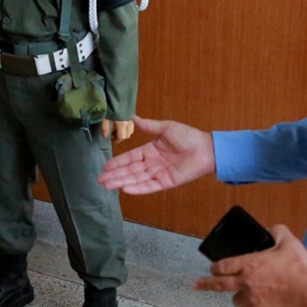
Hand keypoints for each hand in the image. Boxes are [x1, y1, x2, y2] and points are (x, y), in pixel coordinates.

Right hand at [98, 116, 214, 193]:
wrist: (206, 148)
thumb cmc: (188, 136)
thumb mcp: (165, 128)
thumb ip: (148, 125)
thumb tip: (133, 117)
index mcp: (150, 150)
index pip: (130, 158)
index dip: (117, 163)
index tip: (105, 167)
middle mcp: (152, 163)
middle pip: (130, 171)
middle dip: (115, 175)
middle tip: (100, 180)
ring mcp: (158, 174)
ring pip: (136, 179)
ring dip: (122, 182)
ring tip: (108, 185)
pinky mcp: (166, 182)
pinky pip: (149, 186)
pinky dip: (138, 188)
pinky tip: (126, 189)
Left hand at [193, 225, 306, 306]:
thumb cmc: (301, 268)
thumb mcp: (288, 241)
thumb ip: (275, 231)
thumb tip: (270, 230)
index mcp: (249, 264)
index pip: (223, 266)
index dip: (215, 267)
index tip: (211, 269)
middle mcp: (246, 282)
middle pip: (218, 285)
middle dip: (204, 284)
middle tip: (195, 286)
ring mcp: (252, 299)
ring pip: (237, 300)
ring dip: (241, 296)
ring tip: (252, 293)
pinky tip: (265, 303)